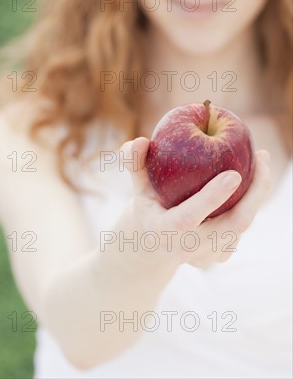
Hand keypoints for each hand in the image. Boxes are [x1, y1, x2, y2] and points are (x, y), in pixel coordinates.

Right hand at [110, 137, 270, 273]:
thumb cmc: (146, 207)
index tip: (234, 174)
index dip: (211, 198)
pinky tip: (256, 175)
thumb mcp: (136, 186)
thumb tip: (140, 140)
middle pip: (232, 224)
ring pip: (242, 224)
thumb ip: (134, 163)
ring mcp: (208, 255)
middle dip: (254, 193)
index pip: (188, 218)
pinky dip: (253, 199)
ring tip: (262, 159)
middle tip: (261, 158)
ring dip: (258, 192)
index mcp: (164, 231)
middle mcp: (188, 249)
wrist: (151, 246)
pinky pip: (243, 225)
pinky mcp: (221, 254)